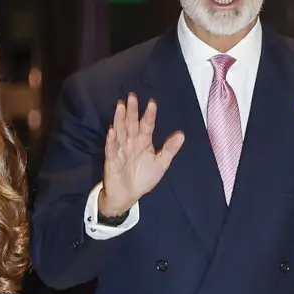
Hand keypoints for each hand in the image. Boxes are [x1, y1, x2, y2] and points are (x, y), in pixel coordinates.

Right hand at [99, 93, 183, 216]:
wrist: (127, 196)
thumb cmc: (142, 179)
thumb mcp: (161, 164)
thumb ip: (169, 149)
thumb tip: (181, 134)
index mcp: (143, 142)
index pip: (147, 126)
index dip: (149, 115)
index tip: (152, 103)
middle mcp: (131, 143)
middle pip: (131, 124)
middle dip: (132, 111)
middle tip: (132, 96)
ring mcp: (120, 150)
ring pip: (120, 132)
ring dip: (120, 119)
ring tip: (120, 106)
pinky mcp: (112, 161)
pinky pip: (111, 149)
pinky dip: (111, 140)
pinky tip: (112, 131)